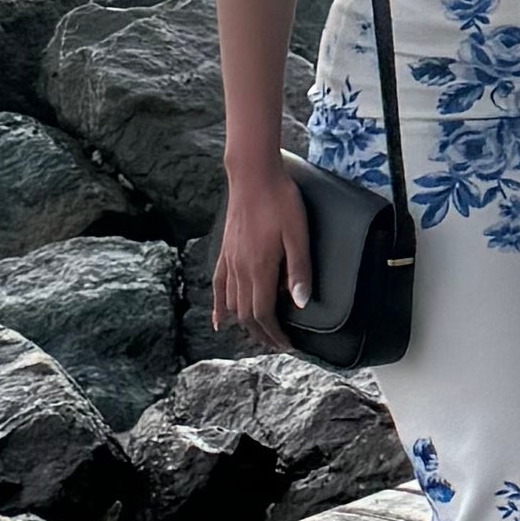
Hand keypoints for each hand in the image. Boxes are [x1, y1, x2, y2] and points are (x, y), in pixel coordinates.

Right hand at [211, 148, 312, 344]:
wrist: (253, 176)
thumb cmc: (280, 201)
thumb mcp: (298, 235)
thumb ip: (299, 270)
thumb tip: (301, 303)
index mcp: (259, 268)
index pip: (264, 314)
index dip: (275, 334)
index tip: (287, 344)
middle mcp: (240, 269)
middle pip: (246, 315)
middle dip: (262, 334)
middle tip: (277, 344)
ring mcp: (229, 261)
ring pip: (232, 305)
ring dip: (246, 324)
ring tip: (261, 332)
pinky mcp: (225, 252)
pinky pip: (218, 286)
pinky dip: (219, 307)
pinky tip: (220, 320)